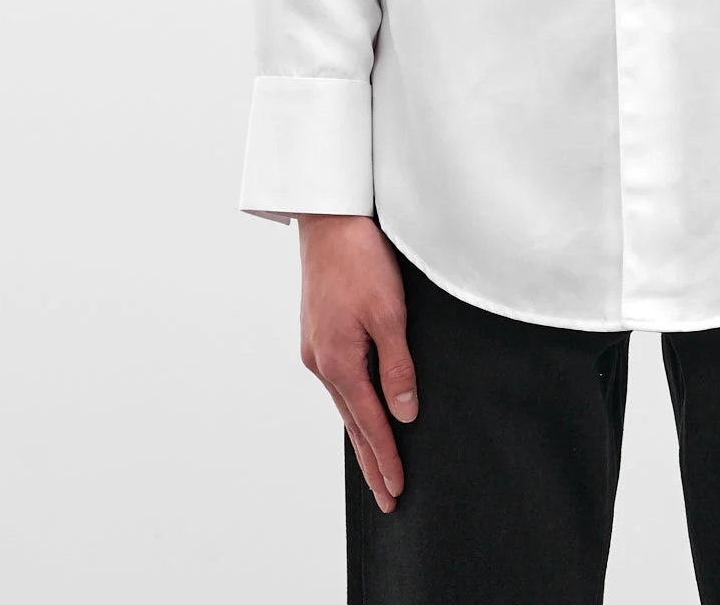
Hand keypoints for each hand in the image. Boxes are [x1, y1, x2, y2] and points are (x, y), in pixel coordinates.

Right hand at [296, 213, 418, 514]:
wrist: (329, 220)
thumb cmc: (361, 259)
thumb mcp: (389, 312)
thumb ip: (397, 366)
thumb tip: (404, 414)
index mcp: (339, 362)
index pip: (370, 423)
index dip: (385, 459)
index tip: (396, 491)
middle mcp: (322, 361)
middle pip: (353, 422)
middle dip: (371, 461)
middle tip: (387, 498)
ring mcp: (316, 348)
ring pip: (344, 403)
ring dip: (362, 435)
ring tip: (376, 466)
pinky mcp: (318, 333)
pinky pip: (338, 381)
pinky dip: (352, 405)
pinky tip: (359, 410)